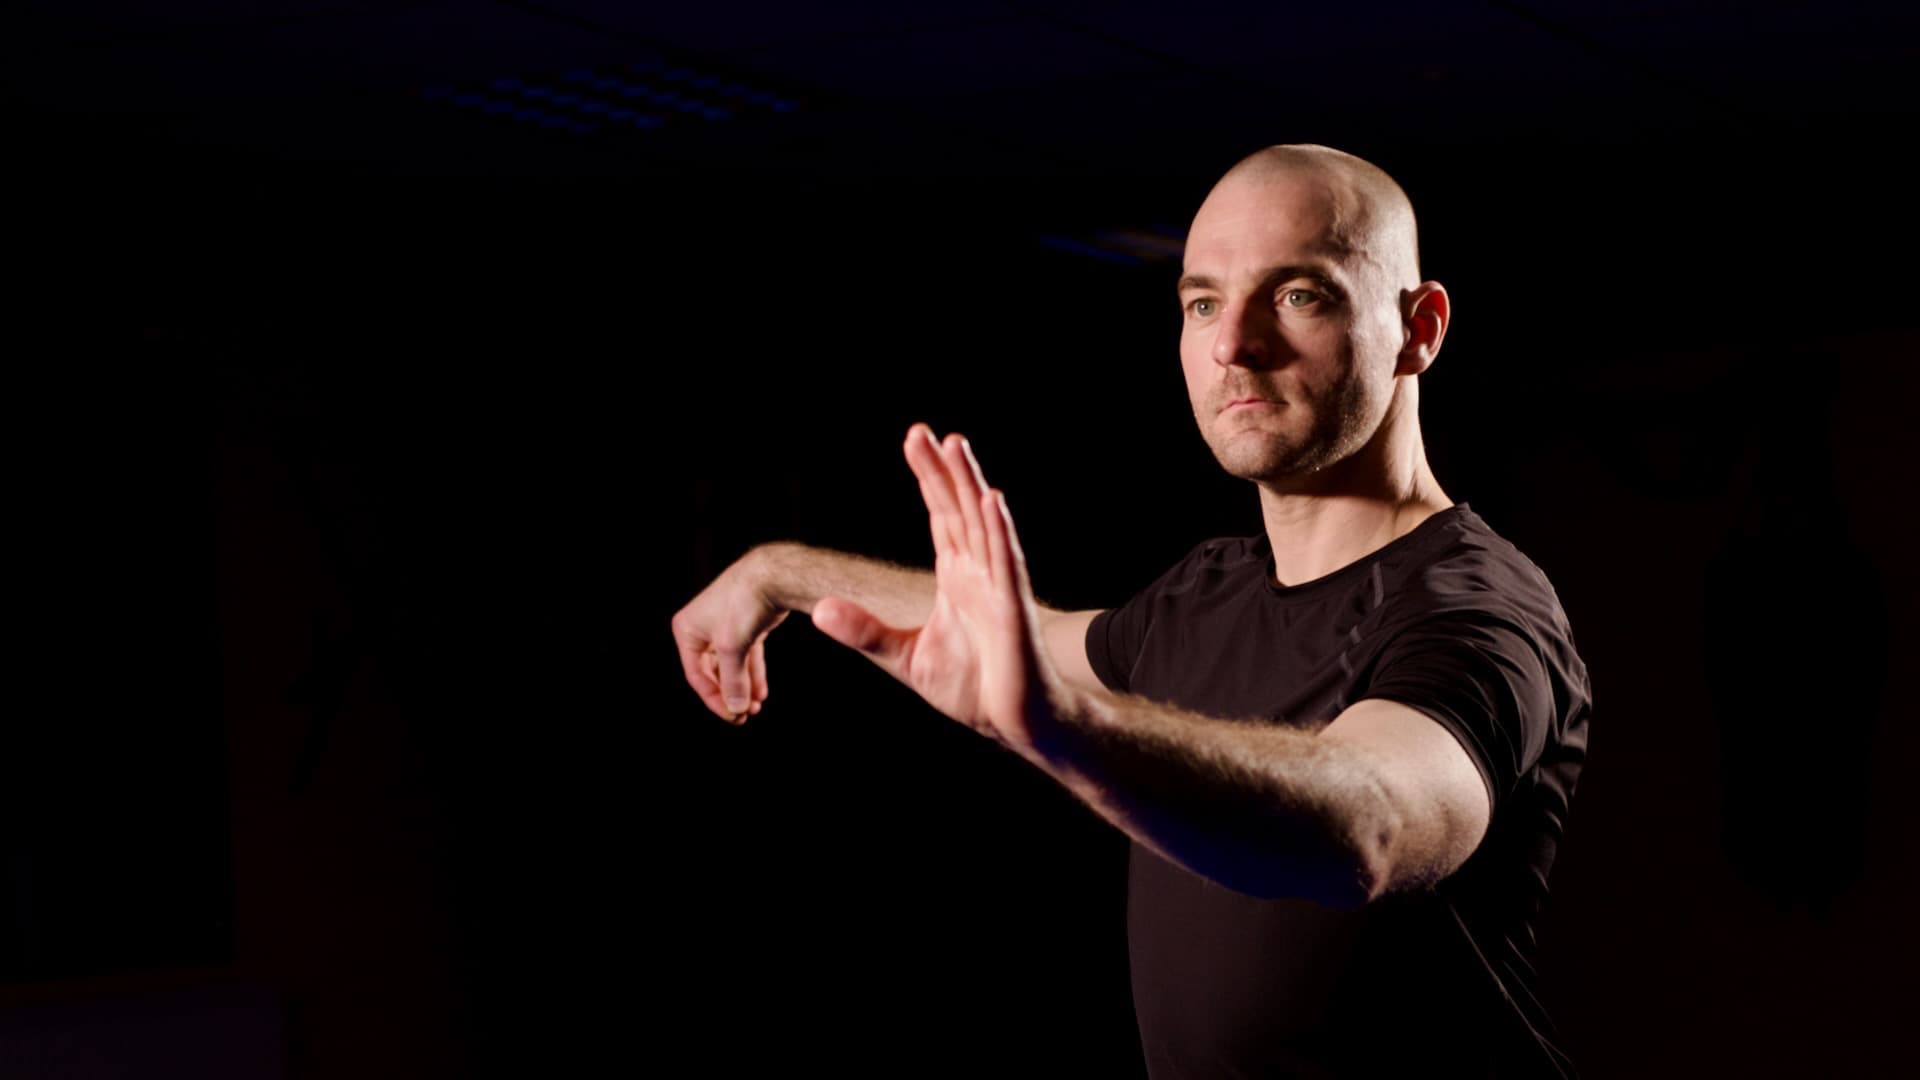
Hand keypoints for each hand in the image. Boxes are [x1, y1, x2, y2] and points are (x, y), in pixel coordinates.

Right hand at [671, 551, 787, 724]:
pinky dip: (753, 674)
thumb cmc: (744, 604)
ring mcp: (725, 626)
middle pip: (713, 672)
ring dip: (742, 687)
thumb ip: (732, 681)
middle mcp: (702, 627)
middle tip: (743, 716)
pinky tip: (761, 693)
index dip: (714, 699)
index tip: (731, 716)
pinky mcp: (746, 625)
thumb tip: (736, 708)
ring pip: (731, 665)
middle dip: (729, 694)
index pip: (697, 675)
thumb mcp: (732, 647)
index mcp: (687, 630)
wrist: (773, 574)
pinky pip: (746, 656)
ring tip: (755, 708)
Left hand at [811, 424, 1056, 754]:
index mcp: (956, 577)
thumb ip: (865, 631)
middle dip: (942, 469)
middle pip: (959, 508)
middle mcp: (979, 572)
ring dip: (970, 484)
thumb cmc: (970, 689)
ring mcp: (999, 587)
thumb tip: (821, 609)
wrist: (1013, 725)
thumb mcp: (903, 657)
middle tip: (922, 431)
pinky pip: (1007, 564)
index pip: (941, 516)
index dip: (929, 478)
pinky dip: (1000, 531)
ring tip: (956, 445)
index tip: (914, 441)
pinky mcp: (1014, 609)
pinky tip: (992, 500)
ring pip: (983, 524)